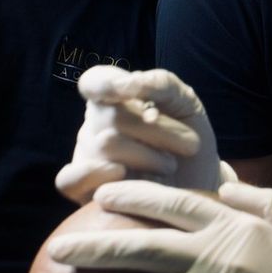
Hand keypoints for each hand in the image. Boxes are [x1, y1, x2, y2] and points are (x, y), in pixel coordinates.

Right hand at [54, 66, 234, 203]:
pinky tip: (124, 176)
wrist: (200, 189)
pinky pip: (71, 179)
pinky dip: (98, 176)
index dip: (106, 83)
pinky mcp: (83, 191)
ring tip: (170, 166)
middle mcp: (95, 126)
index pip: (94, 81)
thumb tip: (126, 82)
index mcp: (115, 99)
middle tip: (189, 144)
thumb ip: (160, 83)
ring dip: (149, 157)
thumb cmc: (189, 142)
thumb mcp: (186, 105)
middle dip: (157, 130)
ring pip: (103, 145)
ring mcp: (87, 158)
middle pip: (110, 115)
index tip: (130, 92)